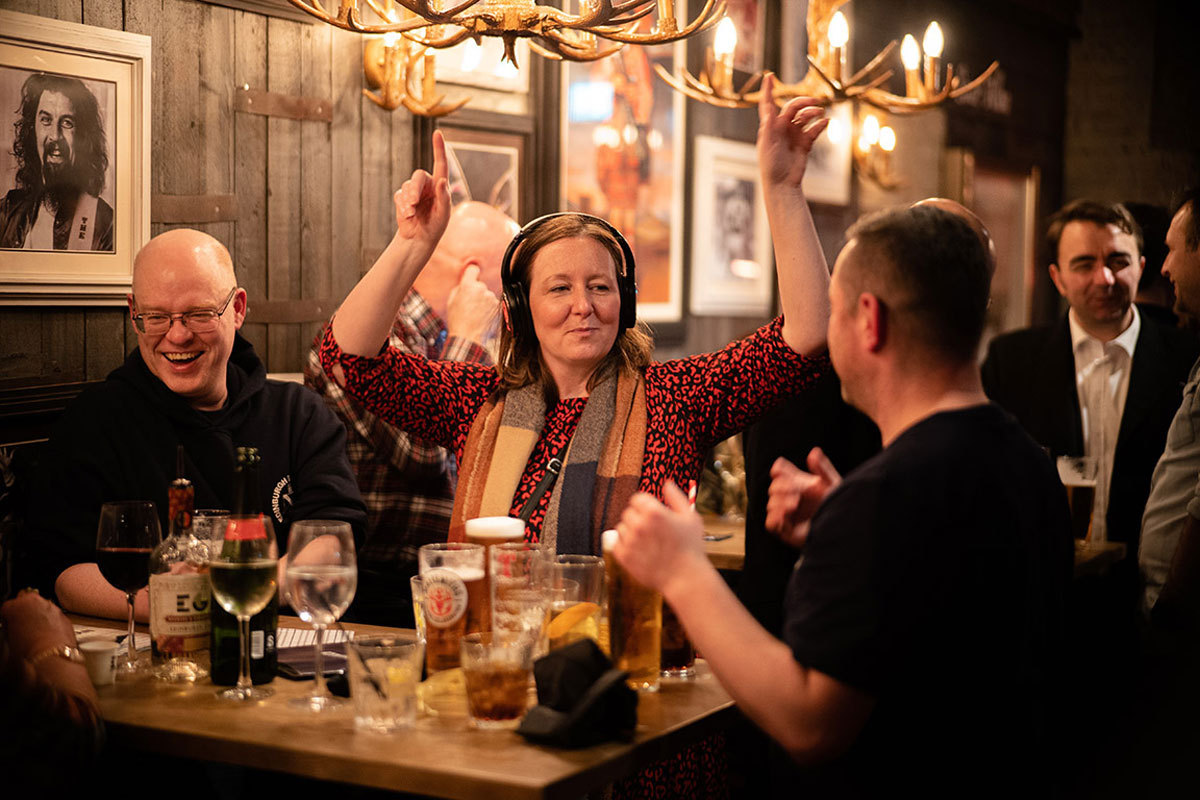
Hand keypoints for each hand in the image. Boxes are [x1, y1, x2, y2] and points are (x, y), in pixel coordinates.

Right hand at [1, 590, 77, 658]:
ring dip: (39, 615)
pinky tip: (48, 635)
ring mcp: (52, 607)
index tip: (9, 624)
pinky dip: (51, 622)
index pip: (7, 607)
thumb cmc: (28, 651)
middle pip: (27, 601)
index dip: (7, 617)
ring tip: (35, 633)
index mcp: (17, 606)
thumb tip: (12, 633)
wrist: (53, 658)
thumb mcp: (9, 642)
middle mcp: (36, 602)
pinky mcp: (64, 616)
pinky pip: (54, 616)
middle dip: (24, 611)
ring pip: (42, 607)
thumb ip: (9, 631)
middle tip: (22, 626)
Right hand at [392, 129, 451, 251]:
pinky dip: (402, 205)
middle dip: (414, 189)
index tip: (437, 133)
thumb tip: (442, 182)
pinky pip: (400, 195)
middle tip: (413, 203)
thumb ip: (444, 198)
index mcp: (440, 186)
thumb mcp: (443, 214)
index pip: (441, 164)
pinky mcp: (403, 197)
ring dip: (408, 200)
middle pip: (418, 176)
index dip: (439, 148)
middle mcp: (428, 185)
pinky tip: (407, 215)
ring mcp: (414, 190)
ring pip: (407, 185)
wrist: (418, 239)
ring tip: (411, 213)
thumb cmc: (435, 227)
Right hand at [446, 264, 499, 343]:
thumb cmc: (457, 320)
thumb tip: (465, 281)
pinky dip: (489, 309)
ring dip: (483, 301)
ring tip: (475, 314)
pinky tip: (482, 317)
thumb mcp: (452, 300)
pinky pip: (492, 304)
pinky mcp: (498, 306)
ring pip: (487, 295)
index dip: (472, 273)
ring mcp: (491, 298)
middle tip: (470, 305)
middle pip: (480, 285)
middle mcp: (481, 289)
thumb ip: (460, 287)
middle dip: (476, 292)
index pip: (473, 269)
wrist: (468, 337)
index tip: (472, 275)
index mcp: (467, 285)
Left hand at [613, 481, 708, 597]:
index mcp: (654, 511)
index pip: (637, 498)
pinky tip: (640, 551)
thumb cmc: (690, 548)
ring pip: (621, 528)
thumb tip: (666, 483)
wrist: (685, 578)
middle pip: (628, 512)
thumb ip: (676, 497)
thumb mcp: (690, 517)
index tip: (653, 515)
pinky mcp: (623, 557)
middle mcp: (638, 524)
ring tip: (648, 543)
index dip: (645, 506)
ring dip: (631, 532)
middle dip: (638, 518)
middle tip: (652, 531)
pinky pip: (616, 544)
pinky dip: (625, 546)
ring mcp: (629, 541)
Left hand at [757, 73, 829, 192]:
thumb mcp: (767, 143)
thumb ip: (769, 125)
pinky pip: (814, 129)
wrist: (782, 183)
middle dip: (804, 102)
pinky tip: (825, 123)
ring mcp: (794, 134)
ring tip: (820, 114)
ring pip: (806, 116)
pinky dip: (820, 124)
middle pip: (793, 106)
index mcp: (770, 125)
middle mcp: (782, 127)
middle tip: (815, 102)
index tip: (769, 76)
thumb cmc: (770, 165)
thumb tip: (769, 109)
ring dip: (813, 112)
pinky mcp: (805, 142)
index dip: (768, 90)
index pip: (768, 103)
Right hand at [765, 448, 841, 548]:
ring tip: (793, 504)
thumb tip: (814, 451)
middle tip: (794, 490)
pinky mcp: (787, 531)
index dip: (779, 471)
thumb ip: (823, 468)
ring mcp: (788, 515)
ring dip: (779, 502)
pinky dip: (774, 518)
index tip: (781, 470)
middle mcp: (791, 498)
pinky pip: (771, 524)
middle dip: (781, 487)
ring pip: (771, 505)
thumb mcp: (833, 484)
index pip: (780, 473)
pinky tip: (786, 514)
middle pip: (774, 488)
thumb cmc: (839, 504)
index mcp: (799, 484)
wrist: (844, 527)